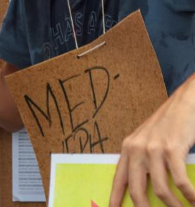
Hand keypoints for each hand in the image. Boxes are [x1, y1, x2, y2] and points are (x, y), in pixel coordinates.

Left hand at [110, 76, 194, 206]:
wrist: (183, 103)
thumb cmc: (167, 125)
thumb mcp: (147, 141)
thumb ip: (141, 160)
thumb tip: (144, 187)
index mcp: (128, 148)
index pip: (118, 179)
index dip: (115, 199)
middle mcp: (137, 148)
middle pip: (135, 190)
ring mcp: (154, 148)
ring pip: (160, 190)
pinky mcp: (172, 148)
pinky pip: (180, 182)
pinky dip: (189, 196)